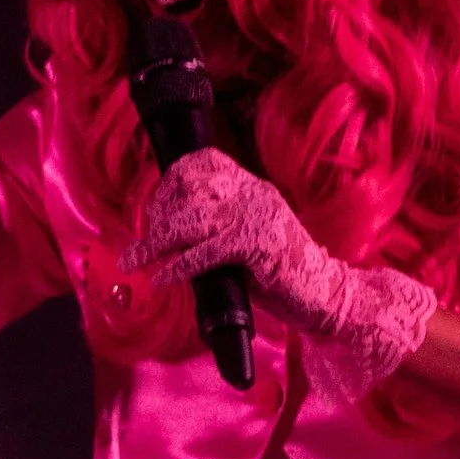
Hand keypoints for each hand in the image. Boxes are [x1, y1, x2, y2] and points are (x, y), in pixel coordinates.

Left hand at [120, 158, 436, 390]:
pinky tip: (162, 278)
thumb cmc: (282, 276)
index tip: (150, 210)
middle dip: (156, 215)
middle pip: (189, 189)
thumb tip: (165, 238)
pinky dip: (179, 265)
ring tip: (132, 261)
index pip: (203, 162)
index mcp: (252, 188)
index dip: (169, 181)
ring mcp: (258, 218)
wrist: (327, 296)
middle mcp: (254, 195)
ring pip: (191, 220)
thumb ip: (212, 232)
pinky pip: (207, 251)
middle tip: (138, 245)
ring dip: (154, 242)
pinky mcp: (260, 247)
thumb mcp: (243, 243)